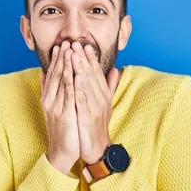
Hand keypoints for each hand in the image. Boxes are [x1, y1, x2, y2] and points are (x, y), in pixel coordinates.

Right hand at [40, 41, 79, 173]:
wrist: (62, 151)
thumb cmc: (63, 129)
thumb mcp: (55, 108)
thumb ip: (49, 91)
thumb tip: (44, 76)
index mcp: (48, 97)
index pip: (53, 74)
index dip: (57, 59)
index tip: (62, 45)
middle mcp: (50, 100)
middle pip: (56, 74)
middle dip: (62, 57)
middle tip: (66, 41)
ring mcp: (56, 107)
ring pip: (62, 82)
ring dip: (67, 65)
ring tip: (71, 51)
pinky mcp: (64, 115)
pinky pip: (69, 96)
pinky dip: (72, 83)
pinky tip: (76, 72)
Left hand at [70, 41, 120, 164]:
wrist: (96, 147)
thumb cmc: (98, 125)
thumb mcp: (105, 104)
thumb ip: (109, 86)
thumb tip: (115, 69)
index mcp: (103, 95)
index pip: (97, 73)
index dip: (91, 58)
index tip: (85, 44)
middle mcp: (101, 99)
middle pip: (92, 75)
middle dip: (84, 58)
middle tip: (76, 42)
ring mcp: (95, 107)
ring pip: (87, 84)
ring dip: (80, 68)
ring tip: (74, 54)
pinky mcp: (89, 117)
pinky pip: (83, 100)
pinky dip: (80, 88)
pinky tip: (76, 76)